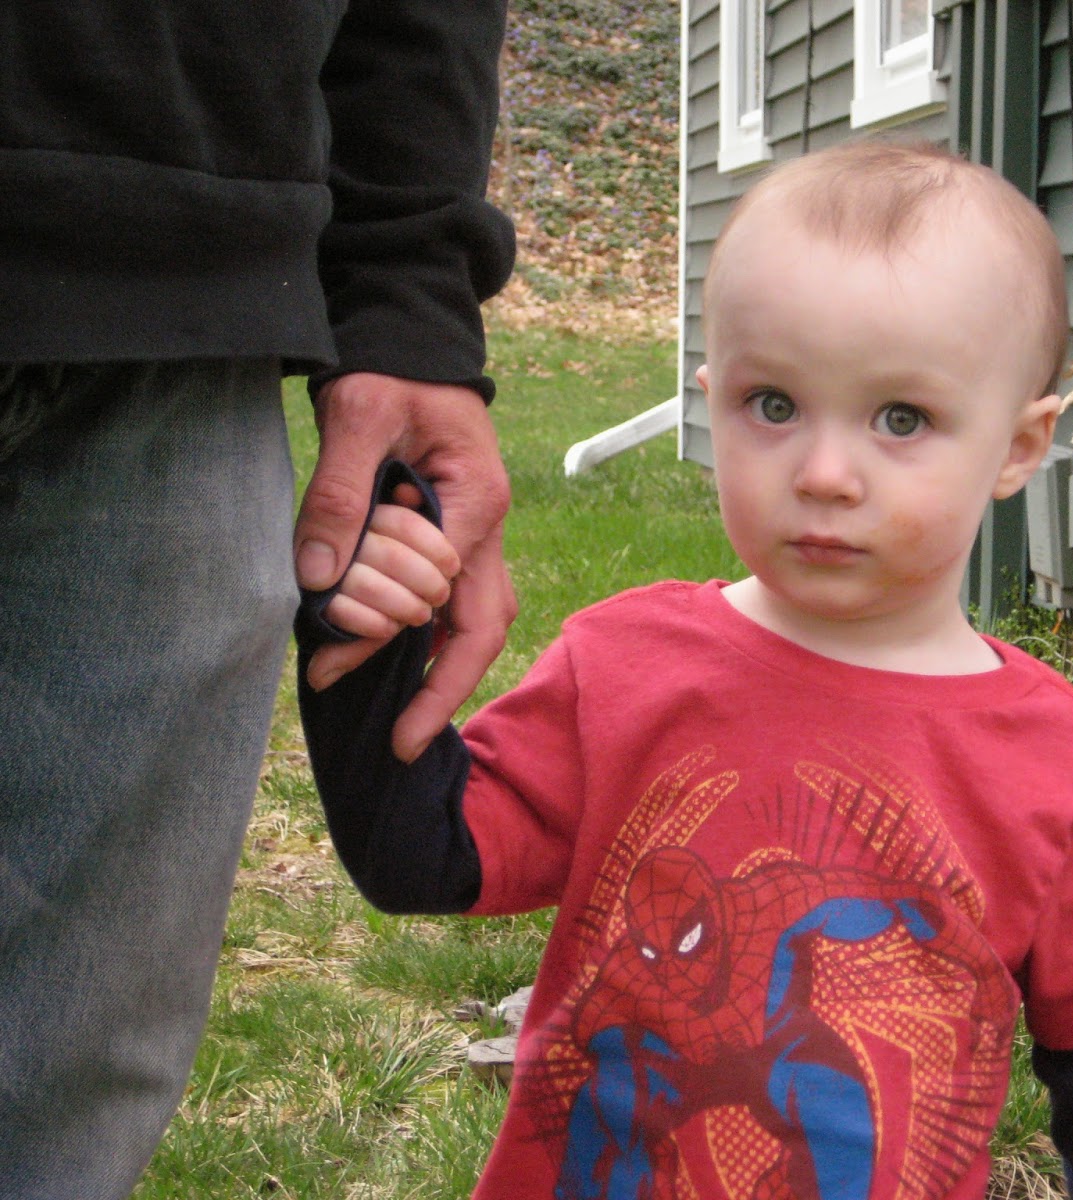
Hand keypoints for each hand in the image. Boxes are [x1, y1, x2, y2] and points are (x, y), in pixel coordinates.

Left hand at [297, 373, 517, 761]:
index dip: (388, 634)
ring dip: (438, 672)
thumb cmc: (392, 372)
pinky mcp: (456, 536)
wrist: (412, 344)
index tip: (331, 667)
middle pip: (485, 625)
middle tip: (405, 745)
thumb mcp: (359, 413)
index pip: (440, 588)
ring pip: (477, 621)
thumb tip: (318, 579)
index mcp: (476, 499)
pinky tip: (389, 663)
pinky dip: (427, 640)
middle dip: (449, 690)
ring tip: (394, 720)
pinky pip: (454, 603)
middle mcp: (487, 526)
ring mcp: (477, 534)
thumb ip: (339, 491)